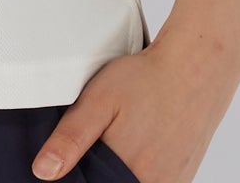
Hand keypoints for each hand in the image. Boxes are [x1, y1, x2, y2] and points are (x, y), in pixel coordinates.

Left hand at [30, 26, 239, 181]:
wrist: (196, 68)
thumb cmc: (146, 80)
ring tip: (116, 136)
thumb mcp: (99, 100)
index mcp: (130, 175)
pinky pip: (150, 181)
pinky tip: (132, 144)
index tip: (71, 162)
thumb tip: (43, 172)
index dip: (78, 175)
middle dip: (95, 171)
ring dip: (115, 171)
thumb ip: (70, 137)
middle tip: (96, 140)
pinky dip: (135, 169)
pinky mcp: (182, 177)